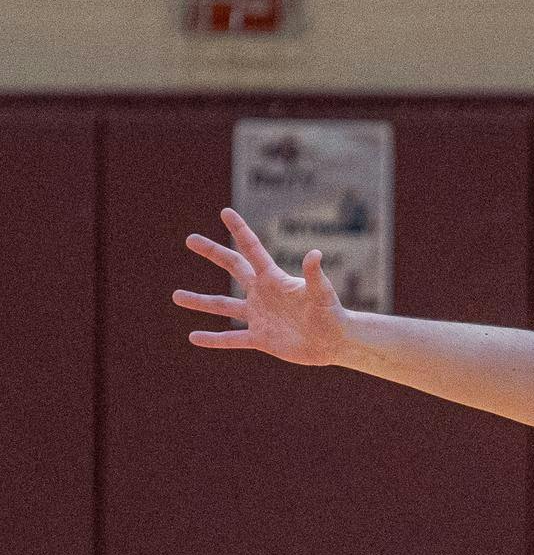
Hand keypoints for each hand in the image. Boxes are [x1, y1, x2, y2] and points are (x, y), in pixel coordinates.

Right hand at [173, 207, 347, 364]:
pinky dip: (214, 339)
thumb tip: (315, 253)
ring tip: (176, 296)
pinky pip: (232, 339)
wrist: (336, 342)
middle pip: (232, 268)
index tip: (226, 212)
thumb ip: (315, 275)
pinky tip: (194, 337)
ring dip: (200, 302)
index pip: (252, 250)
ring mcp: (259, 316)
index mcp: (274, 279)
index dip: (240, 231)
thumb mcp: (322, 293)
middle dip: (212, 253)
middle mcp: (262, 294)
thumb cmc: (332, 314)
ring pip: (224, 307)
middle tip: (190, 239)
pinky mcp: (261, 338)